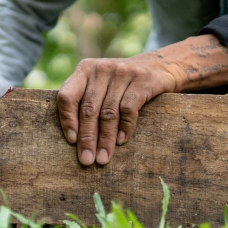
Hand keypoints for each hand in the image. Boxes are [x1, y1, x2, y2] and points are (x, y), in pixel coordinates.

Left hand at [57, 53, 179, 165]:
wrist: (160, 67)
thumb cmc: (122, 84)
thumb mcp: (101, 85)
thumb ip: (85, 101)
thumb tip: (74, 140)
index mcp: (85, 69)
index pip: (67, 96)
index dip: (68, 120)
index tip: (72, 142)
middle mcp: (101, 68)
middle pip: (89, 109)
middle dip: (87, 138)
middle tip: (87, 160)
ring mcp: (122, 72)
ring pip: (108, 112)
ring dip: (105, 139)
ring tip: (103, 157)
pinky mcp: (142, 80)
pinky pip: (128, 109)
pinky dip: (124, 128)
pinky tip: (121, 141)